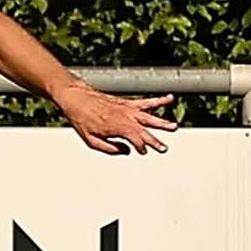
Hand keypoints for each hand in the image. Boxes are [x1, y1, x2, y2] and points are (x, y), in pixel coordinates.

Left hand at [56, 85, 175, 154]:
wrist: (76, 98)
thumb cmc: (82, 119)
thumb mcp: (91, 141)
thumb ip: (109, 149)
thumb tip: (126, 151)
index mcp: (117, 127)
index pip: (136, 140)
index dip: (141, 147)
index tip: (142, 152)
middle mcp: (125, 117)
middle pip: (144, 130)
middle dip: (154, 140)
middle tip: (164, 149)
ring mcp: (127, 108)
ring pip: (149, 116)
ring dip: (162, 123)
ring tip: (174, 127)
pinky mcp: (127, 102)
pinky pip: (146, 102)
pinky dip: (158, 101)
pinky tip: (169, 99)